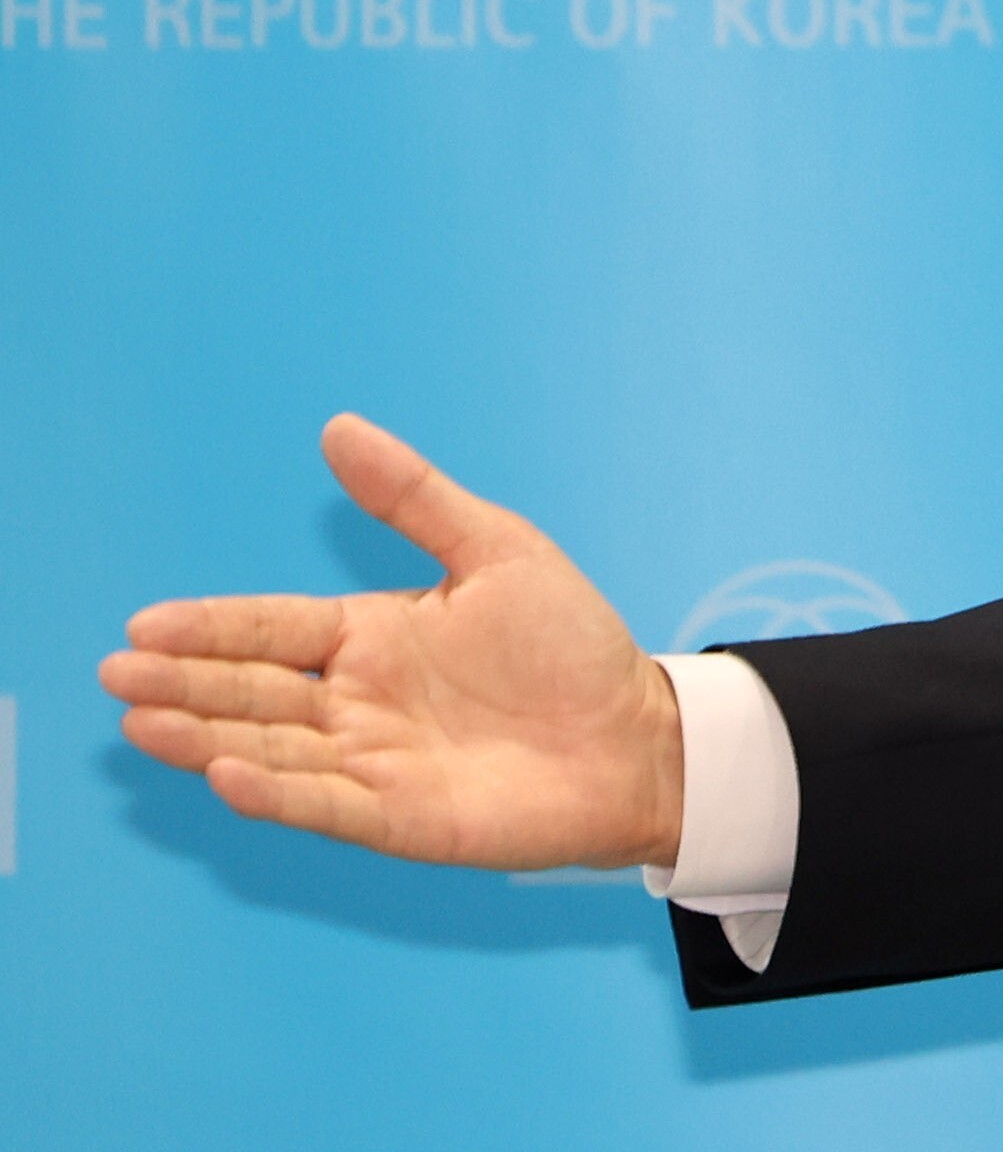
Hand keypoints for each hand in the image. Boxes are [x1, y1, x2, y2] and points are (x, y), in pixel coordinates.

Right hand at [99, 413, 684, 872]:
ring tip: (143, 722)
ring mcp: (374, 762)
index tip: (143, 623)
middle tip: (116, 674)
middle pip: (252, 691)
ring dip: (206, 737)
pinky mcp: (401, 816)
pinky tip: (226, 774)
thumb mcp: (497, 551)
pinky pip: (325, 804)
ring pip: (271, 749)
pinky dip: (276, 792)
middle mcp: (358, 702)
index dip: (209, 627)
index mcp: (372, 637)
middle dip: (184, 683)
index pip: (270, 629)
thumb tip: (338, 429)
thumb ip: (414, 498)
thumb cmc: (573, 645)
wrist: (641, 733)